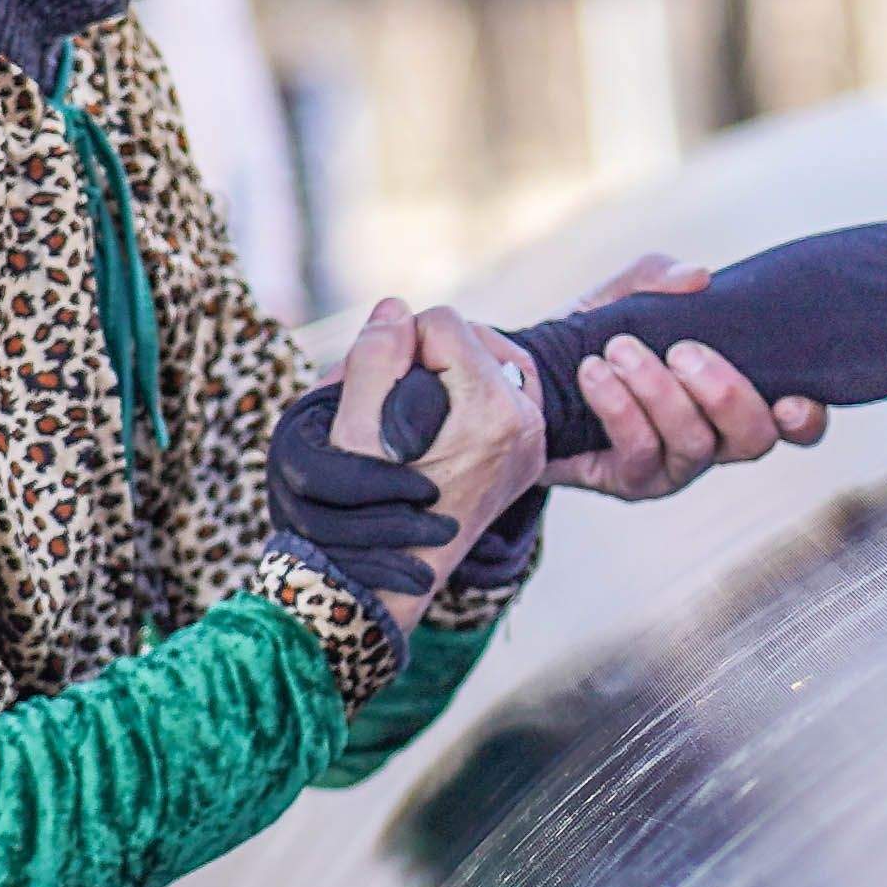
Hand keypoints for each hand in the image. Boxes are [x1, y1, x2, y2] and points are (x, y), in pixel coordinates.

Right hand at [328, 301, 548, 624]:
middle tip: (387, 391)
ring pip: (487, 361)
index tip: (375, 384)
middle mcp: (526, 424)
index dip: (397, 343)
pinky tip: (432, 416)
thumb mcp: (354, 428)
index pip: (443, 323)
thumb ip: (374, 357)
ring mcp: (532, 442)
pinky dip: (465, 392)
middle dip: (426, 353)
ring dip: (444, 370)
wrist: (389, 578)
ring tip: (405, 404)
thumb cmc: (364, 508)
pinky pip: (500, 392)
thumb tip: (396, 308)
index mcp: (492, 410)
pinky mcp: (528, 455)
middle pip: (472, 337)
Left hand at [539, 259, 829, 501]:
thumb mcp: (624, 296)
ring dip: (659, 392)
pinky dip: (618, 407)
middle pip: (753, 438)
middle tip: (682, 350)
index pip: (793, 421)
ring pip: (694, 444)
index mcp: (732, 395)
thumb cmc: (594, 336)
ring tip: (620, 350)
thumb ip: (659, 278)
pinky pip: (640, 454)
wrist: (526, 378)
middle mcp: (715, 438)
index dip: (805, 418)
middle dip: (725, 392)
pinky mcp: (632, 482)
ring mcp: (675, 466)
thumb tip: (698, 277)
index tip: (791, 396)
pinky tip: (594, 373)